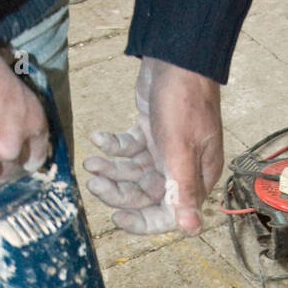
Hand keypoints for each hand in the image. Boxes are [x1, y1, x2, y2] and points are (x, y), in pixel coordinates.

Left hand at [83, 56, 222, 233]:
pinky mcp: (151, 131)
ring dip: (111, 169)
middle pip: (145, 194)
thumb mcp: (181, 150)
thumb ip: (182, 191)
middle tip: (94, 182)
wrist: (177, 57)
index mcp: (195, 177)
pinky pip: (129, 148)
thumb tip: (192, 230)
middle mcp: (182, 168)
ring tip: (91, 162)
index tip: (116, 216)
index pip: (168, 214)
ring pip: (133, 172)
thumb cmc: (184, 102)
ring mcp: (165, 150)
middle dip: (118, 191)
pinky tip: (99, 137)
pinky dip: (113, 146)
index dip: (142, 220)